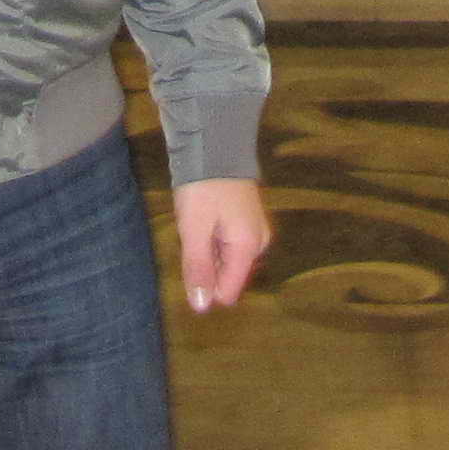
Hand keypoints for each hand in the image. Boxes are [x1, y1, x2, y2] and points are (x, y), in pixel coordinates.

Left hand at [172, 178, 270, 315]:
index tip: (190, 257)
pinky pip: (227, 243)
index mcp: (249, 247)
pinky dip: (212, 237)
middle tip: (193, 234)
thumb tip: (201, 308)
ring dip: (207, 250)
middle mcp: (258, 242)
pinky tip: (203, 218)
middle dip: (206, 264)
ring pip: (226, 259)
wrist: (215, 141)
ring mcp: (254, 229)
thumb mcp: (194, 229)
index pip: (227, 292)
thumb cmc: (203, 187)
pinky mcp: (246, 219)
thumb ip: (198, 269)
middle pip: (227, 276)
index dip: (204, 284)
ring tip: (197, 223)